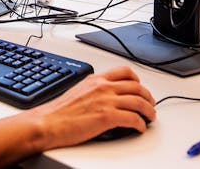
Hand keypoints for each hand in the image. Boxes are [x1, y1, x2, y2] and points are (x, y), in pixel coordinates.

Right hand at [29, 66, 155, 148]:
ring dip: (149, 110)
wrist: (49, 122)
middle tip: (150, 104)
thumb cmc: (59, 111)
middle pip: (136, 87)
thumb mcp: (78, 90)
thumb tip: (105, 95)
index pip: (124, 72)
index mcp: (96, 79)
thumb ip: (94, 89)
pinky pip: (133, 118)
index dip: (137, 80)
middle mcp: (103, 87)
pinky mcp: (107, 117)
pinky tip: (140, 128)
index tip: (140, 86)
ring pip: (139, 101)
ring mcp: (106, 101)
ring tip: (150, 117)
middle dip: (148, 96)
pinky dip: (141, 124)